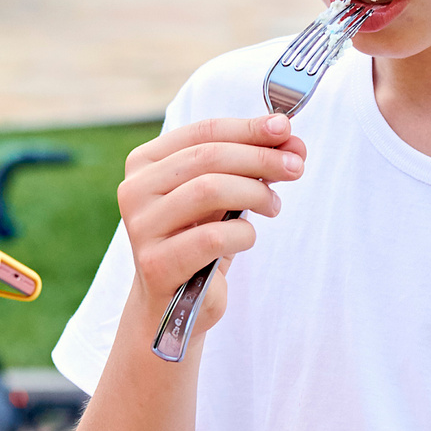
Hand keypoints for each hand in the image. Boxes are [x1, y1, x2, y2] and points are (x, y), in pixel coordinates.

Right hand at [118, 115, 307, 332]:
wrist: (174, 302)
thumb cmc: (199, 238)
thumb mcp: (222, 194)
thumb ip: (247, 162)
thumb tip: (288, 136)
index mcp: (145, 163)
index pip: (202, 132)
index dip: (248, 128)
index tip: (285, 129)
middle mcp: (134, 190)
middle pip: (208, 157)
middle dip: (259, 158)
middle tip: (295, 166)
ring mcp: (141, 227)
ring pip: (209, 189)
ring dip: (255, 194)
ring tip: (274, 206)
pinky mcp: (156, 263)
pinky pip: (213, 237)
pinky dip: (243, 234)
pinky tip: (247, 239)